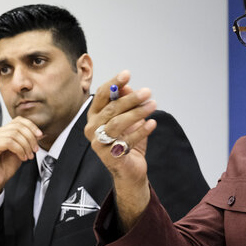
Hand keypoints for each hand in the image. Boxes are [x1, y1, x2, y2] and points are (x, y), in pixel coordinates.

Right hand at [0, 117, 43, 203]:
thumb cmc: (4, 169)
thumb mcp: (21, 152)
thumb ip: (28, 142)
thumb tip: (40, 134)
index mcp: (2, 132)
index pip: (18, 120)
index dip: (31, 126)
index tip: (40, 135)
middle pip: (18, 126)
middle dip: (30, 137)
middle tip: (35, 150)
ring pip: (14, 134)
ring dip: (26, 146)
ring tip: (28, 156)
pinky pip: (9, 142)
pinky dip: (19, 150)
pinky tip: (22, 158)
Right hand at [84, 71, 157, 229]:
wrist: (130, 170)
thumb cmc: (127, 142)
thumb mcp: (128, 119)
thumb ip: (126, 103)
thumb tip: (127, 87)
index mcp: (94, 116)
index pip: (101, 95)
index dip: (113, 84)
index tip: (127, 74)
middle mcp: (92, 128)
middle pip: (111, 109)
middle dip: (130, 99)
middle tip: (147, 92)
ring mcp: (98, 143)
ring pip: (117, 123)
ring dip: (137, 113)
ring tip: (153, 105)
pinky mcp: (109, 156)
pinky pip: (126, 140)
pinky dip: (141, 131)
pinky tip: (152, 123)